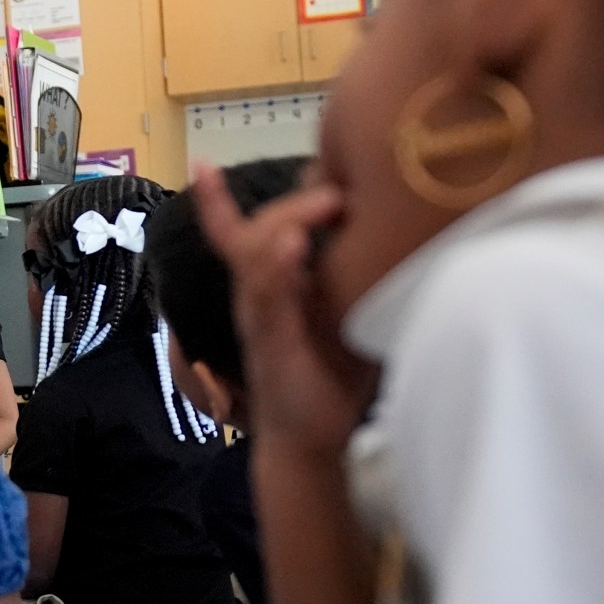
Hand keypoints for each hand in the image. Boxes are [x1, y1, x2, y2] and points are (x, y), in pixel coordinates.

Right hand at [190, 165, 377, 463]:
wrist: (311, 440)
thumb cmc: (332, 377)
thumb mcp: (345, 315)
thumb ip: (356, 277)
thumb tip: (401, 234)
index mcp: (273, 286)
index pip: (239, 234)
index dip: (218, 201)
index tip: (202, 163)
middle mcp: (256, 295)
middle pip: (257, 231)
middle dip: (292, 202)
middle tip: (336, 189)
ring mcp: (259, 317)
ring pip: (255, 255)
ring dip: (285, 223)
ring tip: (321, 204)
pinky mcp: (269, 342)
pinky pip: (265, 298)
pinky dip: (277, 268)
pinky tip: (292, 246)